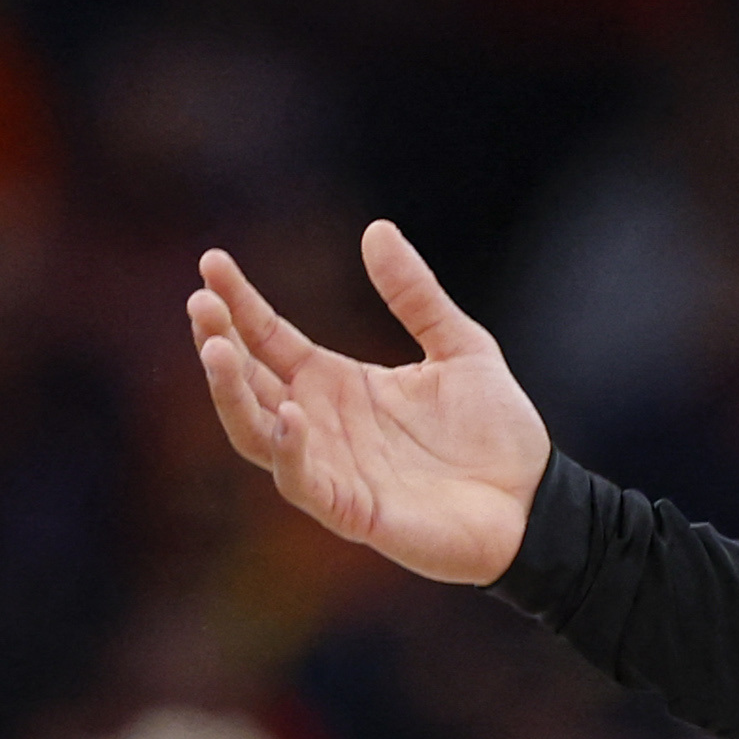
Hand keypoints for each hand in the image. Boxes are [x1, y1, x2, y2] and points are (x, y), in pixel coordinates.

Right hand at [186, 222, 553, 587]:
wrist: (537, 503)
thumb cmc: (498, 434)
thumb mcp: (461, 349)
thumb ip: (416, 295)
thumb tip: (377, 229)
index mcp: (338, 383)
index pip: (269, 338)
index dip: (238, 302)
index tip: (212, 261)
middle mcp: (321, 423)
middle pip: (247, 381)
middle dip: (219, 341)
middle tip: (201, 303)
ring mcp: (331, 468)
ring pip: (255, 431)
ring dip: (230, 393)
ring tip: (217, 349)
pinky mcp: (351, 509)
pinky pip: (301, 480)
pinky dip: (288, 450)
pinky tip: (288, 413)